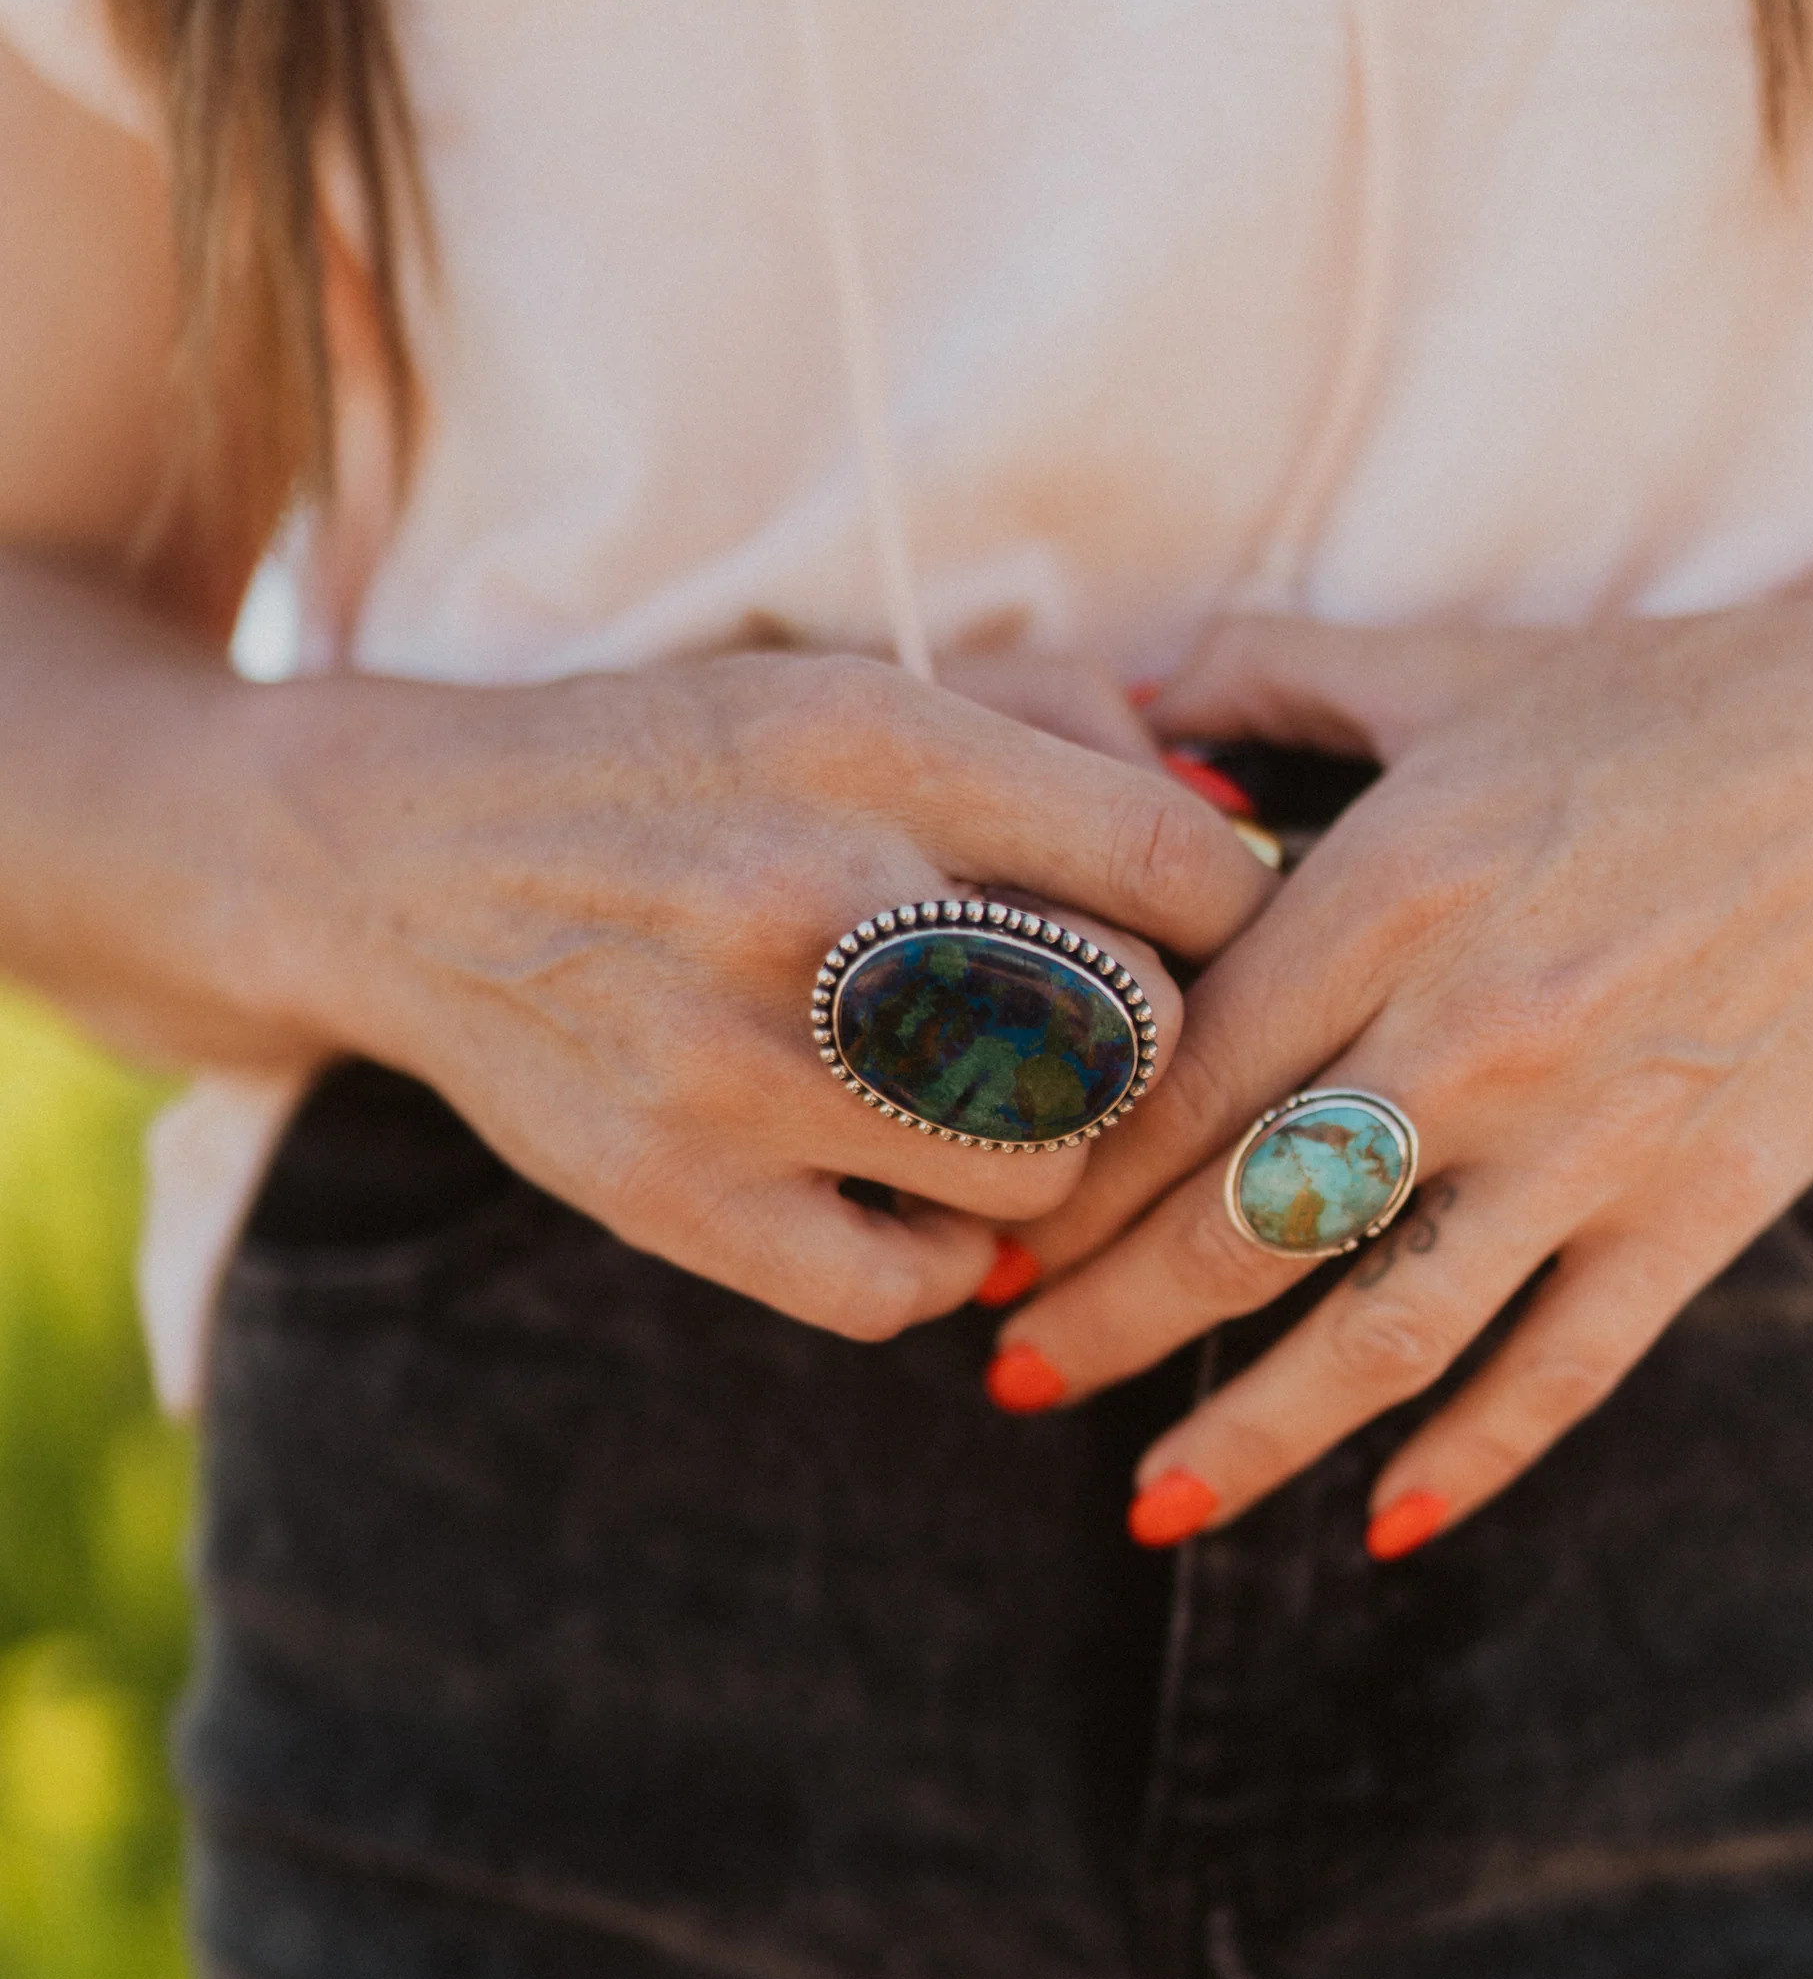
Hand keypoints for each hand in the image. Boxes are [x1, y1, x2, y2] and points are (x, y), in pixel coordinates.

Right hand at [252, 643, 1268, 1337]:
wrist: (409, 861)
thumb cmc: (678, 775)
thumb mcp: (851, 688)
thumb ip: (1060, 739)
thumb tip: (1236, 835)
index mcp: (873, 743)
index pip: (1174, 866)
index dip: (1237, 920)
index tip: (1211, 940)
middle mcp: (808, 897)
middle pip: (1136, 1039)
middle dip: (1142, 1045)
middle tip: (1088, 1032)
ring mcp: (733, 1061)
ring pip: (1041, 1177)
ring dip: (1039, 1155)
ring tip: (975, 1105)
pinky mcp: (671, 1195)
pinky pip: (910, 1290)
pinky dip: (938, 1258)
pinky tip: (902, 1191)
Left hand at [985, 559, 1812, 1549]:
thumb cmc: (1660, 703)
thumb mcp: (1440, 669)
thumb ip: (1256, 683)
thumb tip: (1107, 692)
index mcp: (1388, 892)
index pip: (1175, 1086)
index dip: (1062, 1185)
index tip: (985, 1242)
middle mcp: (1474, 1030)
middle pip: (1241, 1223)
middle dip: (1104, 1323)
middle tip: (1011, 1382)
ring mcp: (1593, 1135)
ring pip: (1382, 1328)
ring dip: (1250, 1433)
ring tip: (1149, 1502)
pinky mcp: (1702, 1206)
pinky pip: (1564, 1367)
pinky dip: (1472, 1459)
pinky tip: (1384, 1520)